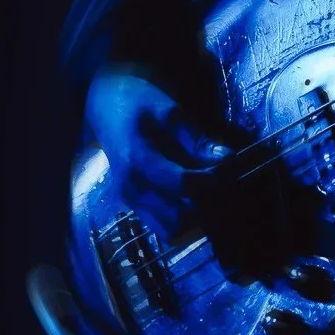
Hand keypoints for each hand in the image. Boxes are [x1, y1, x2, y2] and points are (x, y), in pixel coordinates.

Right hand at [85, 66, 229, 239]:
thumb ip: (199, 139)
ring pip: (175, 229)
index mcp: (138, 160)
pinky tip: (193, 198)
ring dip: (198, 216)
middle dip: (208, 201)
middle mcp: (132, 187)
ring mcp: (131, 201)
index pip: (184, 184)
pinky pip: (165, 229)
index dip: (213, 179)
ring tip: (208, 191)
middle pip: (182, 214)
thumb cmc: (140, 104)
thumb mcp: (171, 112)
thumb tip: (228, 159)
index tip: (225, 167)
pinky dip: (184, 221)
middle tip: (221, 181)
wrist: (106, 108)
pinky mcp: (135, 207)